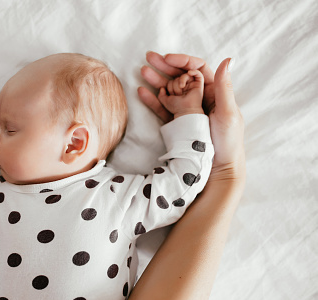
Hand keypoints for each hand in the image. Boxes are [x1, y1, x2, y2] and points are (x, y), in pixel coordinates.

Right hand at [138, 52, 244, 181]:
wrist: (218, 170)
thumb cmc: (228, 142)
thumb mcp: (228, 112)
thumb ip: (225, 86)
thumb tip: (228, 59)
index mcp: (215, 91)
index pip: (197, 69)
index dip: (182, 61)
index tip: (167, 59)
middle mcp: (201, 98)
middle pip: (181, 76)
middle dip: (165, 67)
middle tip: (149, 58)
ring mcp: (188, 110)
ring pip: (170, 90)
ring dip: (156, 80)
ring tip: (142, 72)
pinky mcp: (178, 123)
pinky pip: (163, 108)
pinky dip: (152, 100)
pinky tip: (142, 92)